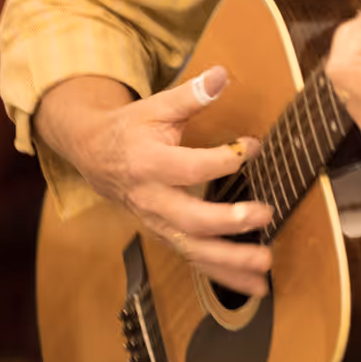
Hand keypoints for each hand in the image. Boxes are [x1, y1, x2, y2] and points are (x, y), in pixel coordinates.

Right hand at [59, 70, 274, 296]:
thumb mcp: (156, 107)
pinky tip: (255, 287)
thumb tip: (222, 74)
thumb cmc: (132, 129)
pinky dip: (225, 277)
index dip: (223, 159)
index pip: (189, 166)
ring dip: (231, 262)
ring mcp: (159, 223)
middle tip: (264, 214)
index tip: (255, 145)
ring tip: (265, 266)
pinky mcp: (167, 236)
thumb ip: (191, 95)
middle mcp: (153, 199)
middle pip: (190, 219)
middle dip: (228, 221)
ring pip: (194, 250)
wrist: (95, 156)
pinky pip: (195, 260)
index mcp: (149, 163)